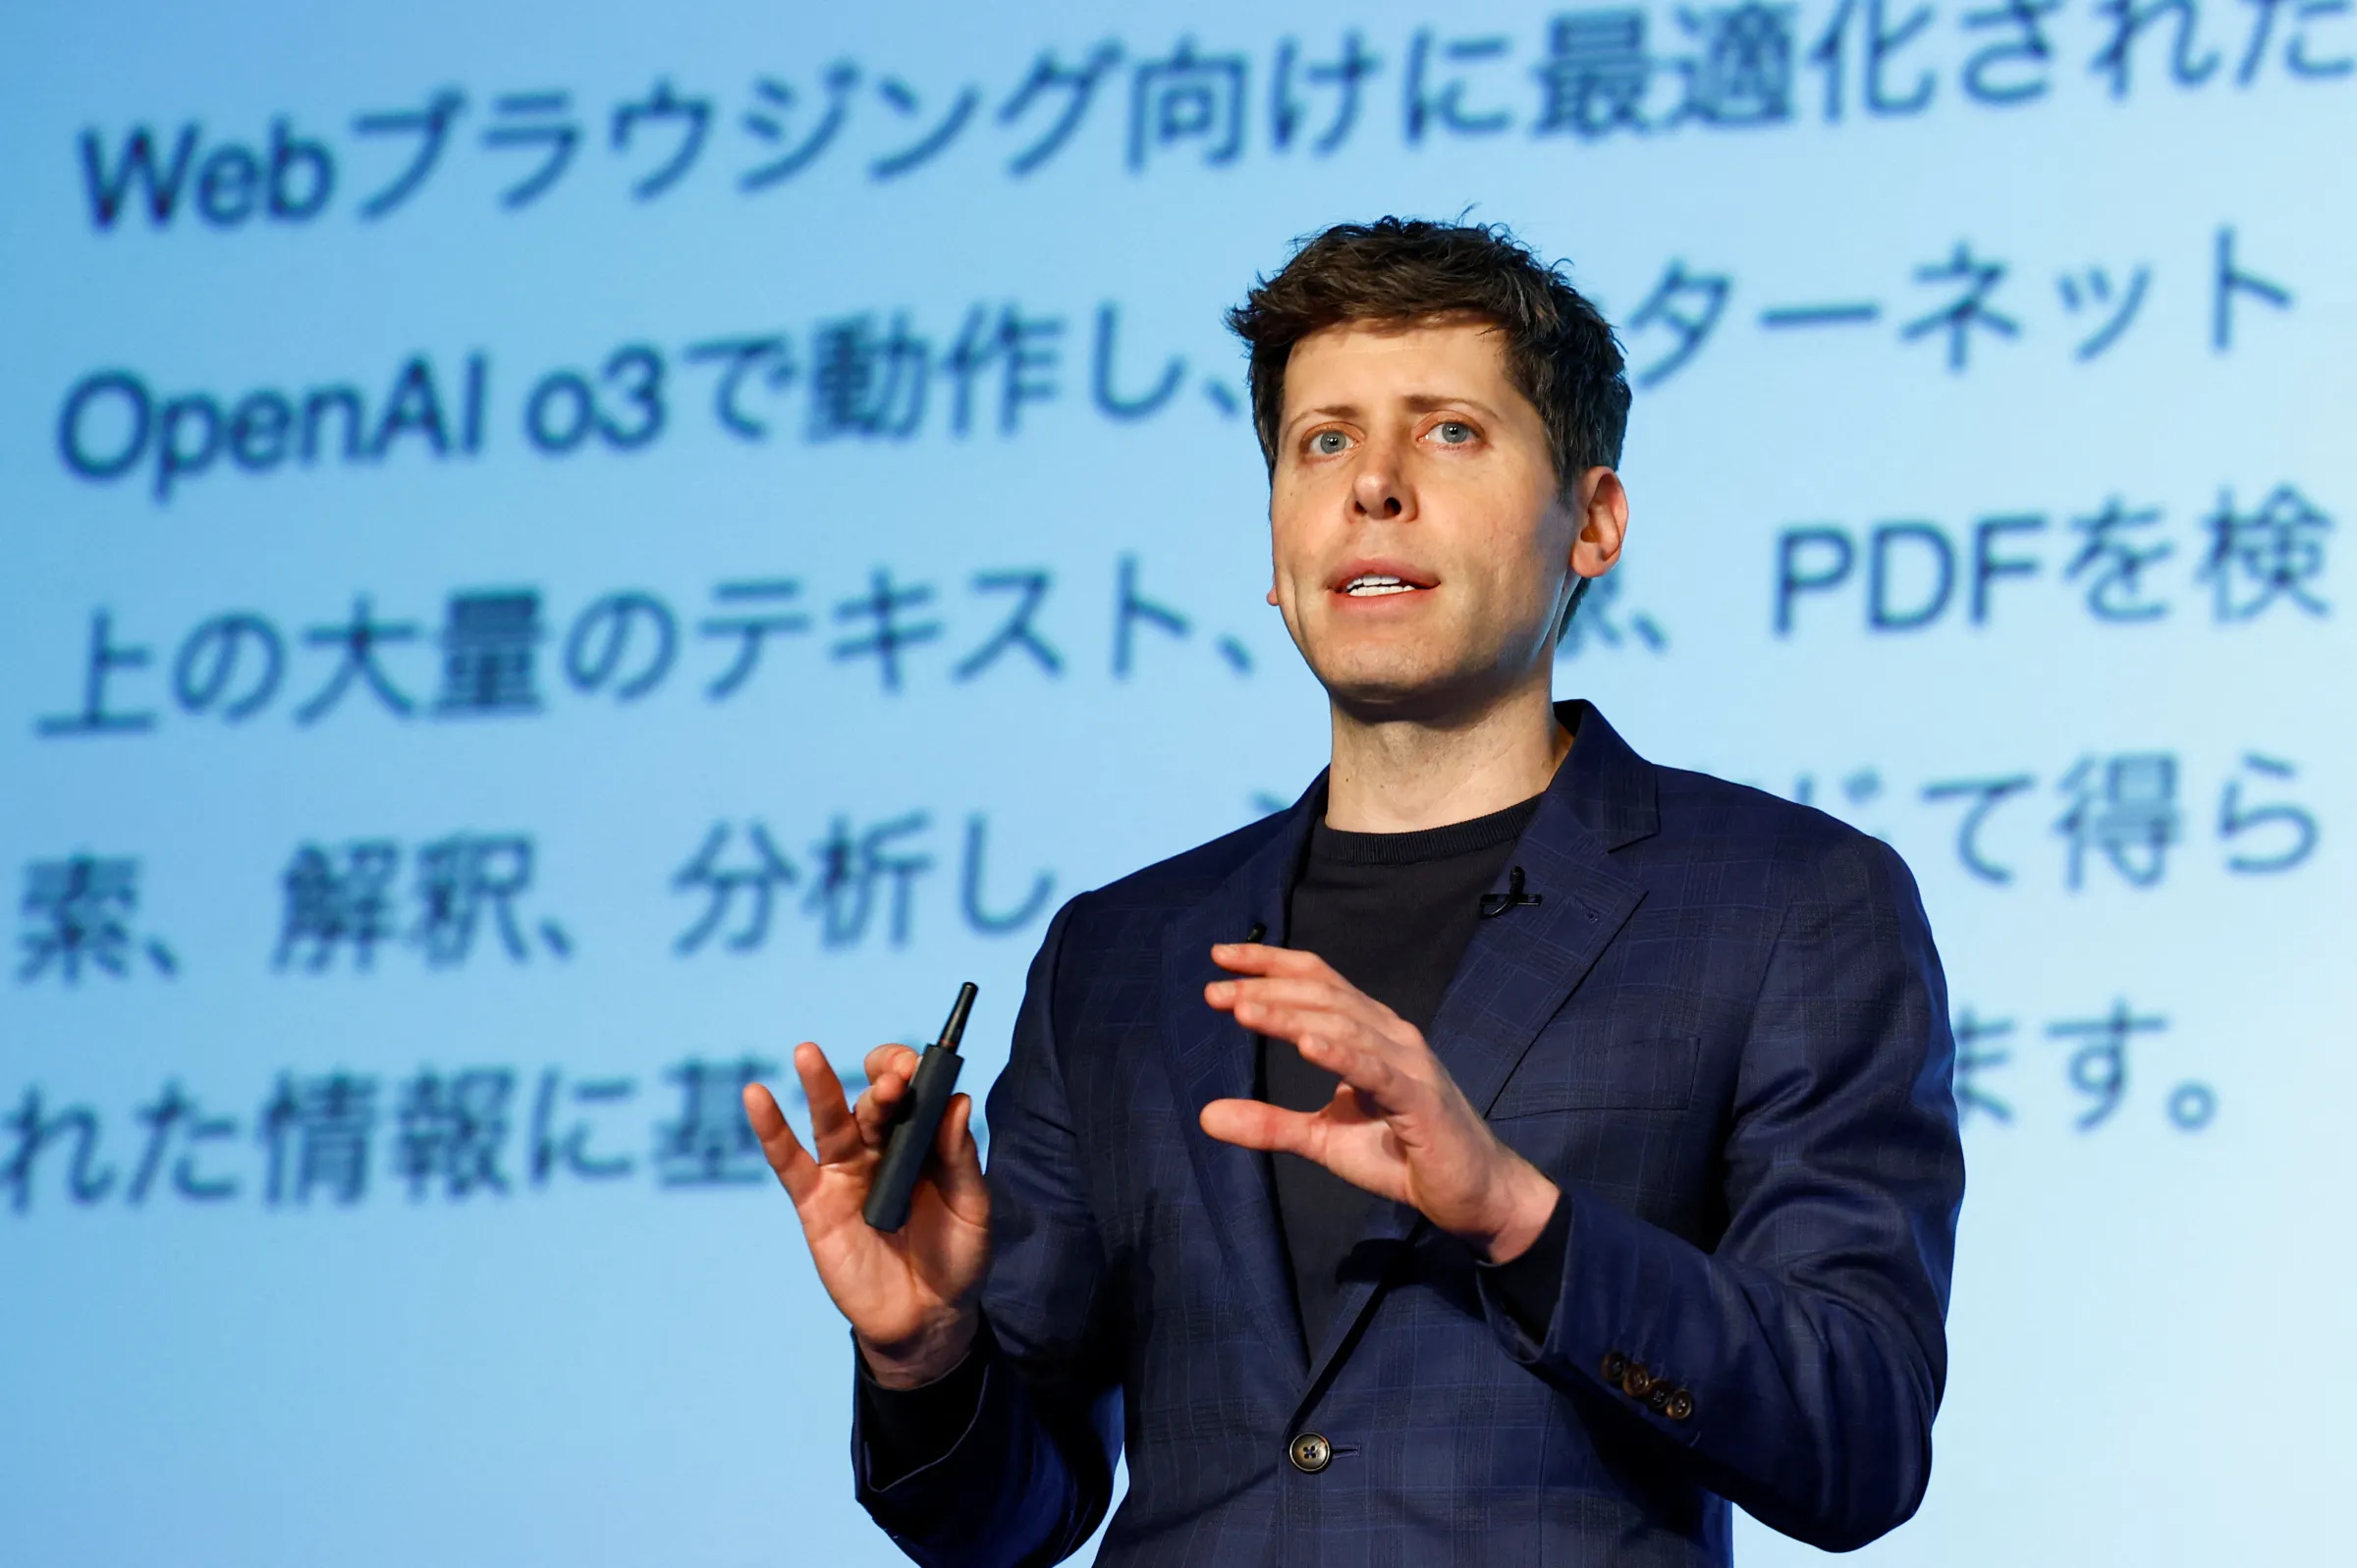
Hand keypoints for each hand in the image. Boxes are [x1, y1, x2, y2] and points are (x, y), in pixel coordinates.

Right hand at [743, 1042, 988, 1387]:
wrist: (928, 1320)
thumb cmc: (956, 1260)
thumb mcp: (971, 1208)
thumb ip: (961, 1157)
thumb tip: (958, 1101)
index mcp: (922, 1142)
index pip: (911, 1090)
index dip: (910, 1073)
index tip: (918, 1069)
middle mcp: (881, 1149)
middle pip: (873, 1102)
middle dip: (882, 1086)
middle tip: (893, 1084)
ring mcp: (846, 1174)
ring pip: (830, 1121)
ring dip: (819, 1085)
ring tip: (808, 1053)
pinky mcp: (816, 1203)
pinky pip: (789, 1162)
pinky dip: (771, 1130)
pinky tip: (757, 1097)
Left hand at [1198, 944, 1558, 1263]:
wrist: (1471, 1193)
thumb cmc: (1401, 1155)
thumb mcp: (1322, 1139)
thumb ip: (1269, 1124)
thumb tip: (1205, 1116)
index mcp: (1369, 1032)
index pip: (1317, 980)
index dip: (1271, 963)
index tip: (1221, 957)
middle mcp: (1390, 1035)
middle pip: (1323, 996)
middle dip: (1266, 989)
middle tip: (1215, 993)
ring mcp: (1409, 1063)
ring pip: (1344, 1024)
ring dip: (1291, 1015)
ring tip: (1244, 1011)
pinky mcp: (1420, 1099)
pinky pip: (1376, 1070)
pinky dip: (1341, 1054)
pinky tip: (1306, 1045)